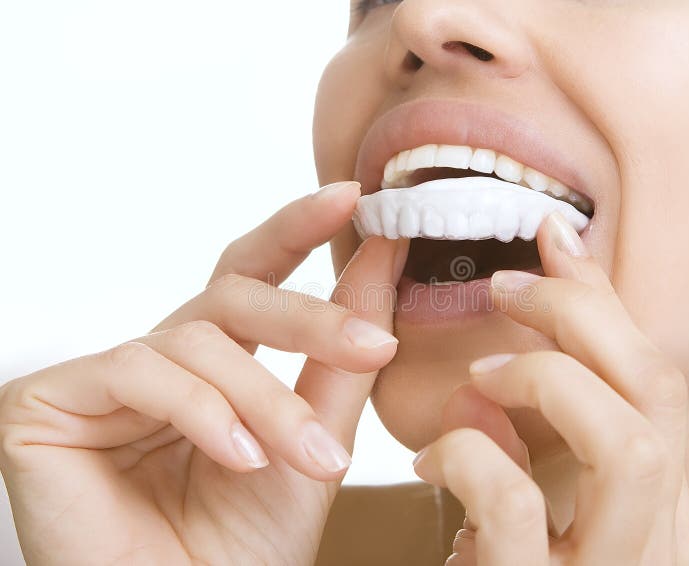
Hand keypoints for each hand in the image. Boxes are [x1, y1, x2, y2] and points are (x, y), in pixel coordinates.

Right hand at [0, 181, 408, 565]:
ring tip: (307, 459)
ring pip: (198, 342)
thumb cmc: (245, 549)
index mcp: (210, 367)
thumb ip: (340, 357)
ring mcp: (101, 380)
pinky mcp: (47, 402)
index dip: (295, 230)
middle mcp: (156, 361)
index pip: (249, 278)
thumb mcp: (313, 440)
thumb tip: (380, 259)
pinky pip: (140, 371)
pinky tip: (236, 458)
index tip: (351, 198)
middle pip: (231, 295)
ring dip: (266, 401)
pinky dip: (203, 412)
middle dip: (307, 318)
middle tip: (373, 348)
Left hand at [412, 212, 688, 565]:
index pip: (655, 375)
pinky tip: (430, 454)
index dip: (604, 297)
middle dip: (582, 315)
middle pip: (661, 390)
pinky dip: (470, 453)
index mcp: (656, 509)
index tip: (552, 232)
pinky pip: (519, 504)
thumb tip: (505, 352)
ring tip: (479, 375)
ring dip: (544, 380)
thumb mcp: (523, 495)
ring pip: (628, 443)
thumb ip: (527, 424)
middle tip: (509, 288)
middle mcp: (658, 544)